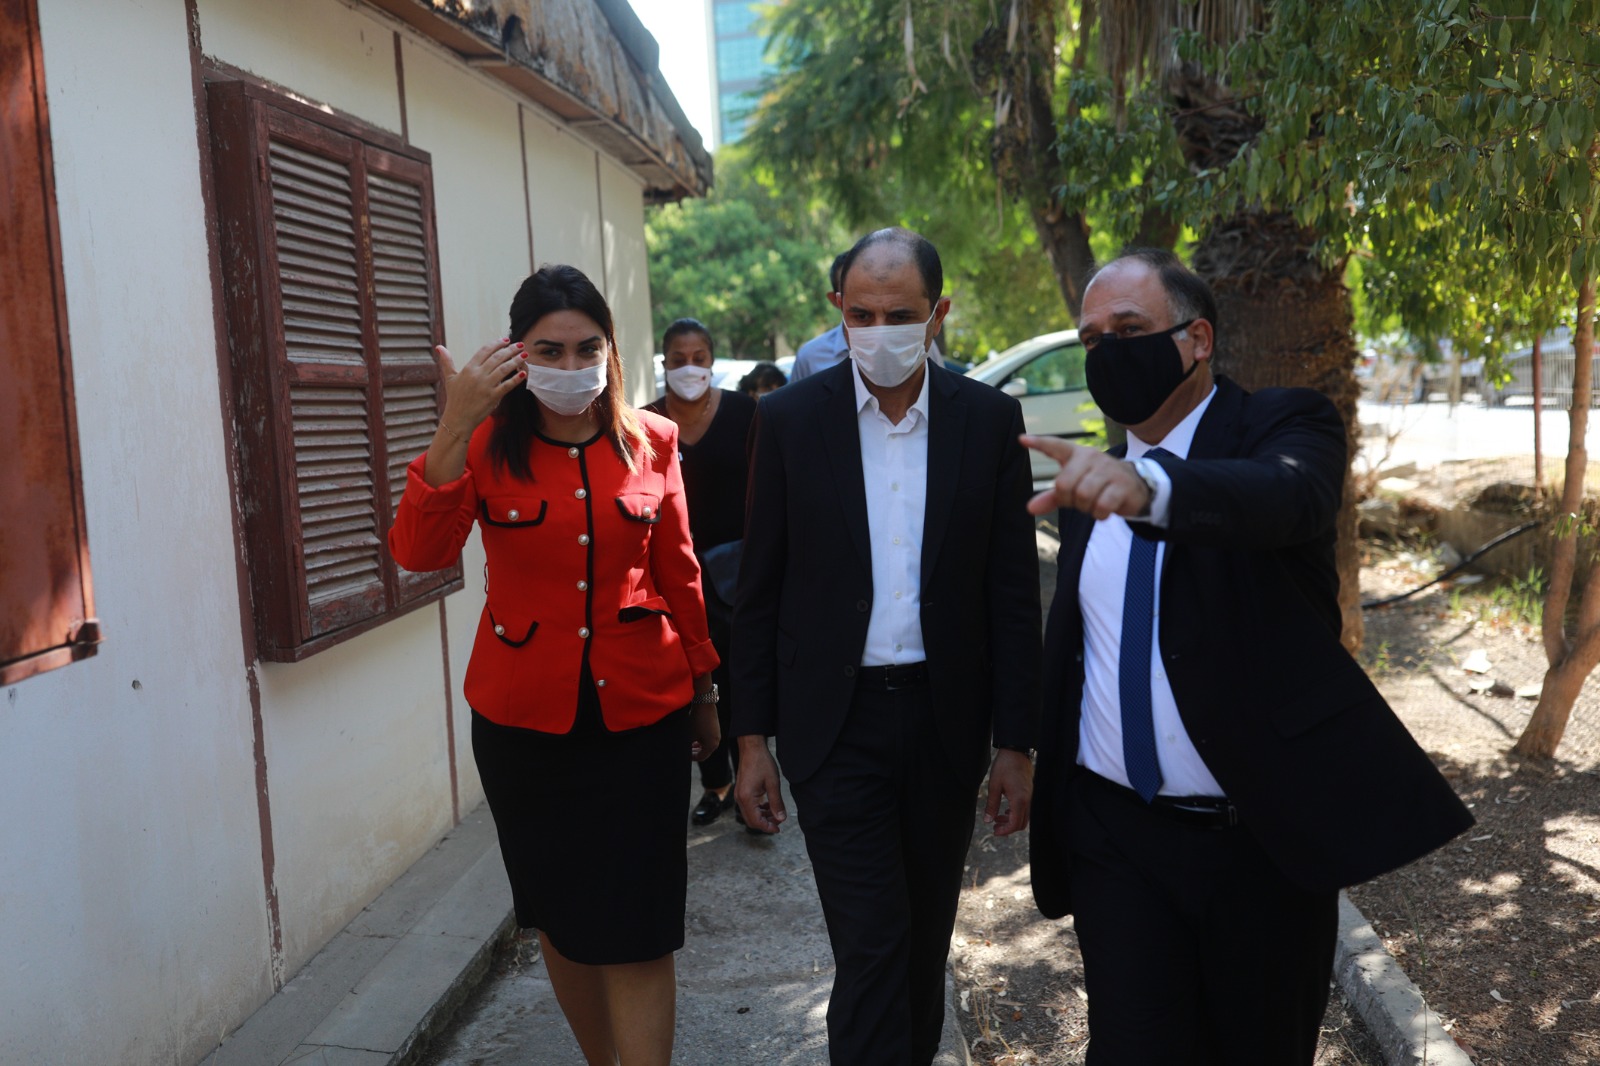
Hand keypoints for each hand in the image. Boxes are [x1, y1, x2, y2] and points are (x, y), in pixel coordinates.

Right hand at [437, 339, 526, 434]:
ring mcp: (486, 386)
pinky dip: (516, 379)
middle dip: (510, 350)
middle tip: (520, 345)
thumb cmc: (454, 398)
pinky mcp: (493, 397)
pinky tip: (523, 373)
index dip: (496, 344)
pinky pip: (507, 385)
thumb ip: (447, 362)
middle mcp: (478, 375)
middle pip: (497, 358)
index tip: (506, 340)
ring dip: (516, 360)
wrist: (458, 418)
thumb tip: (439, 347)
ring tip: (524, 355)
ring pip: (504, 369)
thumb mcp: (449, 378)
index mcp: (468, 368)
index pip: (485, 351)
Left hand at [689, 704, 719, 761]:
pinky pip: (708, 737)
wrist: (704, 703)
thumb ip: (688, 746)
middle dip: (695, 752)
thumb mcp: (690, 735)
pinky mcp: (715, 727)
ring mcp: (717, 734)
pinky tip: (694, 735)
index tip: (684, 755)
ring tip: (689, 743)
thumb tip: (684, 751)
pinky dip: (701, 739)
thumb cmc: (696, 720)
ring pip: (706, 744)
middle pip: (705, 752)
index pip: (701, 757)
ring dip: (698, 745)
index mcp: (712, 745)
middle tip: (686, 751)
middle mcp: (717, 741)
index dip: (692, 757)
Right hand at [734, 736, 786, 833]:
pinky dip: (758, 809)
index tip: (778, 829)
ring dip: (762, 816)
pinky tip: (768, 805)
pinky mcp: (741, 791)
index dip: (768, 827)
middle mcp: (739, 798)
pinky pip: (748, 806)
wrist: (752, 747)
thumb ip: (776, 803)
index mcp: (747, 798)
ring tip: (776, 813)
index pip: (756, 821)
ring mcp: (739, 795)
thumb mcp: (773, 784)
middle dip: (765, 823)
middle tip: (779, 822)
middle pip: (751, 820)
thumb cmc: (762, 762)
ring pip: (750, 814)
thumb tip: (781, 818)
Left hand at [984, 748, 1033, 835]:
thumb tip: (988, 820)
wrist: (1016, 751)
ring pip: (1024, 817)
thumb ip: (991, 805)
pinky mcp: (1029, 792)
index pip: (1014, 824)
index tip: (994, 831)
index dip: (1005, 831)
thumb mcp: (994, 786)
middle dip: (1008, 828)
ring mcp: (1030, 796)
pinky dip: (1016, 813)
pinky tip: (1005, 810)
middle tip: (995, 827)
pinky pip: (1025, 809)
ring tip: (997, 818)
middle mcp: (1028, 800)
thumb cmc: (1004, 767)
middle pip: (1021, 824)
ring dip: (1011, 820)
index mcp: (1019, 800)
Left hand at [1021, 434, 1150, 519]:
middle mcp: (1091, 457)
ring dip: (1085, 507)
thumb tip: (1030, 509)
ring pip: (1083, 495)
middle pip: (1064, 484)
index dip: (1039, 443)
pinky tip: (1103, 510)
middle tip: (1078, 500)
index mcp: (1076, 454)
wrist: (1135, 486)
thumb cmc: (1097, 484)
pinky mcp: (1122, 485)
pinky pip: (1101, 505)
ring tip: (1092, 503)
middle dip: (1068, 499)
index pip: (1055, 446)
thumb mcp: (1074, 487)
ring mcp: (1108, 470)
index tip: (1022, 439)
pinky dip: (1099, 514)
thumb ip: (1052, 497)